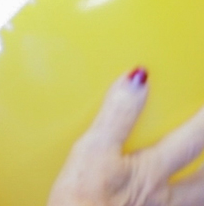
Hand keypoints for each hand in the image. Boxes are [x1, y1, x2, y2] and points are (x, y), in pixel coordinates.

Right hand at [48, 70, 203, 205]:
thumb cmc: (81, 201)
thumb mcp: (94, 149)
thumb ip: (118, 114)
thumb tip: (137, 79)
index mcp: (151, 171)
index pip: (190, 140)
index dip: (203, 119)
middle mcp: (162, 196)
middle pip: (202, 179)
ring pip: (193, 201)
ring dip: (201, 186)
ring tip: (202, 174)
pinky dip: (181, 204)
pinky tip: (172, 201)